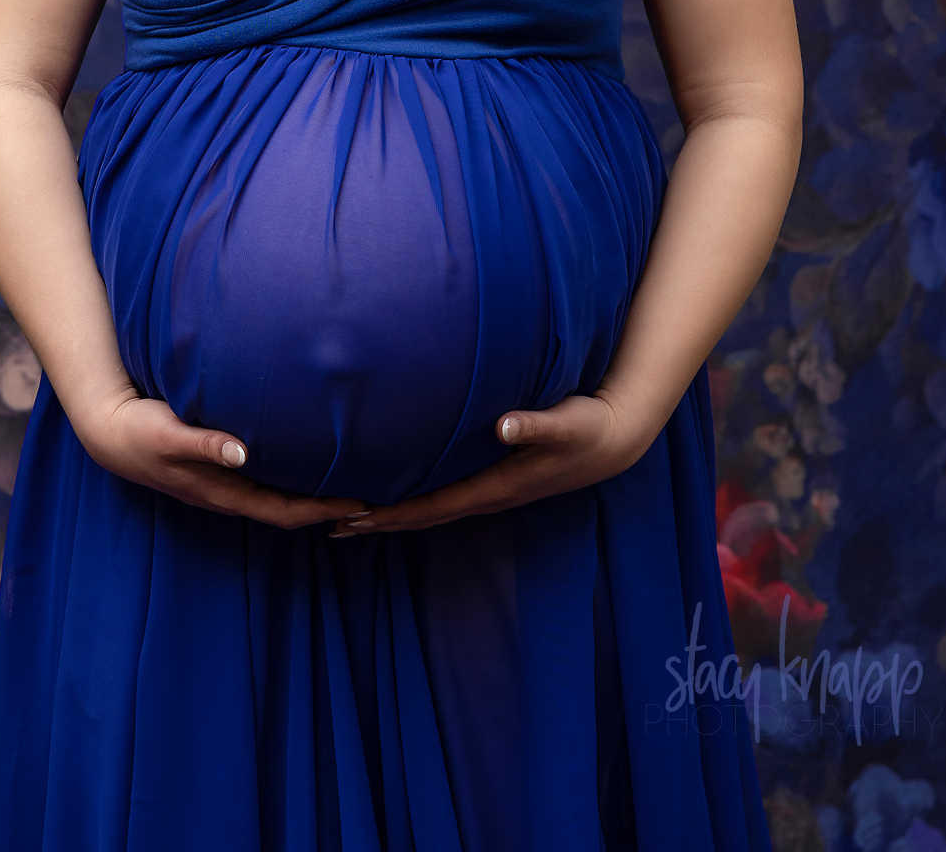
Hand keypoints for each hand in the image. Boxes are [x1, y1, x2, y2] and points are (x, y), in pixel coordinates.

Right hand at [79, 391, 367, 528]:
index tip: (360, 504)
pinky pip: (263, 480)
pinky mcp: (217, 468)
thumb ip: (205, 443)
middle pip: (287, 509)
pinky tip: (304, 461)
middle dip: (327, 507)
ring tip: (346, 481)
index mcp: (222, 492)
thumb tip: (243, 454)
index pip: (284, 511)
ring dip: (310, 495)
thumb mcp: (170, 433)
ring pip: (276, 496)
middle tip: (370, 496)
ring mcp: (221, 483)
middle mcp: (227, 493)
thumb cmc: (139, 430)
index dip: (322, 511)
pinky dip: (289, 478)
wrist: (108, 431)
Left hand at [328, 393, 647, 537]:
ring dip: (395, 511)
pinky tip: (401, 488)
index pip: (433, 506)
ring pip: (434, 506)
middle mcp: (489, 494)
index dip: (393, 513)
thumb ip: (536, 424)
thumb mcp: (566, 423)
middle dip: (380, 519)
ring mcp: (493, 488)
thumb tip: (505, 425)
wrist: (615, 438)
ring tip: (352, 513)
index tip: (352, 516)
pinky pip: (448, 492)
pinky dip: (418, 496)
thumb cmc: (588, 425)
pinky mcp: (498, 476)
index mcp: (496, 486)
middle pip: (424, 514)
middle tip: (330, 522)